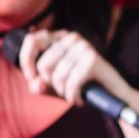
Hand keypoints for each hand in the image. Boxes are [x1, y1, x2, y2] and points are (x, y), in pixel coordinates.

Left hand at [17, 29, 138, 137]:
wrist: (112, 95)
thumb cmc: (80, 86)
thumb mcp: (54, 87)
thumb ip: (38, 85)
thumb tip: (34, 83)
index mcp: (60, 38)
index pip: (32, 40)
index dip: (27, 62)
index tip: (32, 78)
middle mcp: (72, 38)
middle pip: (43, 64)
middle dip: (50, 84)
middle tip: (62, 89)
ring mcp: (84, 46)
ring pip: (57, 75)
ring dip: (63, 92)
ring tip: (73, 94)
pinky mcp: (92, 59)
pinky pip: (71, 82)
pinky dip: (73, 96)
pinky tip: (79, 99)